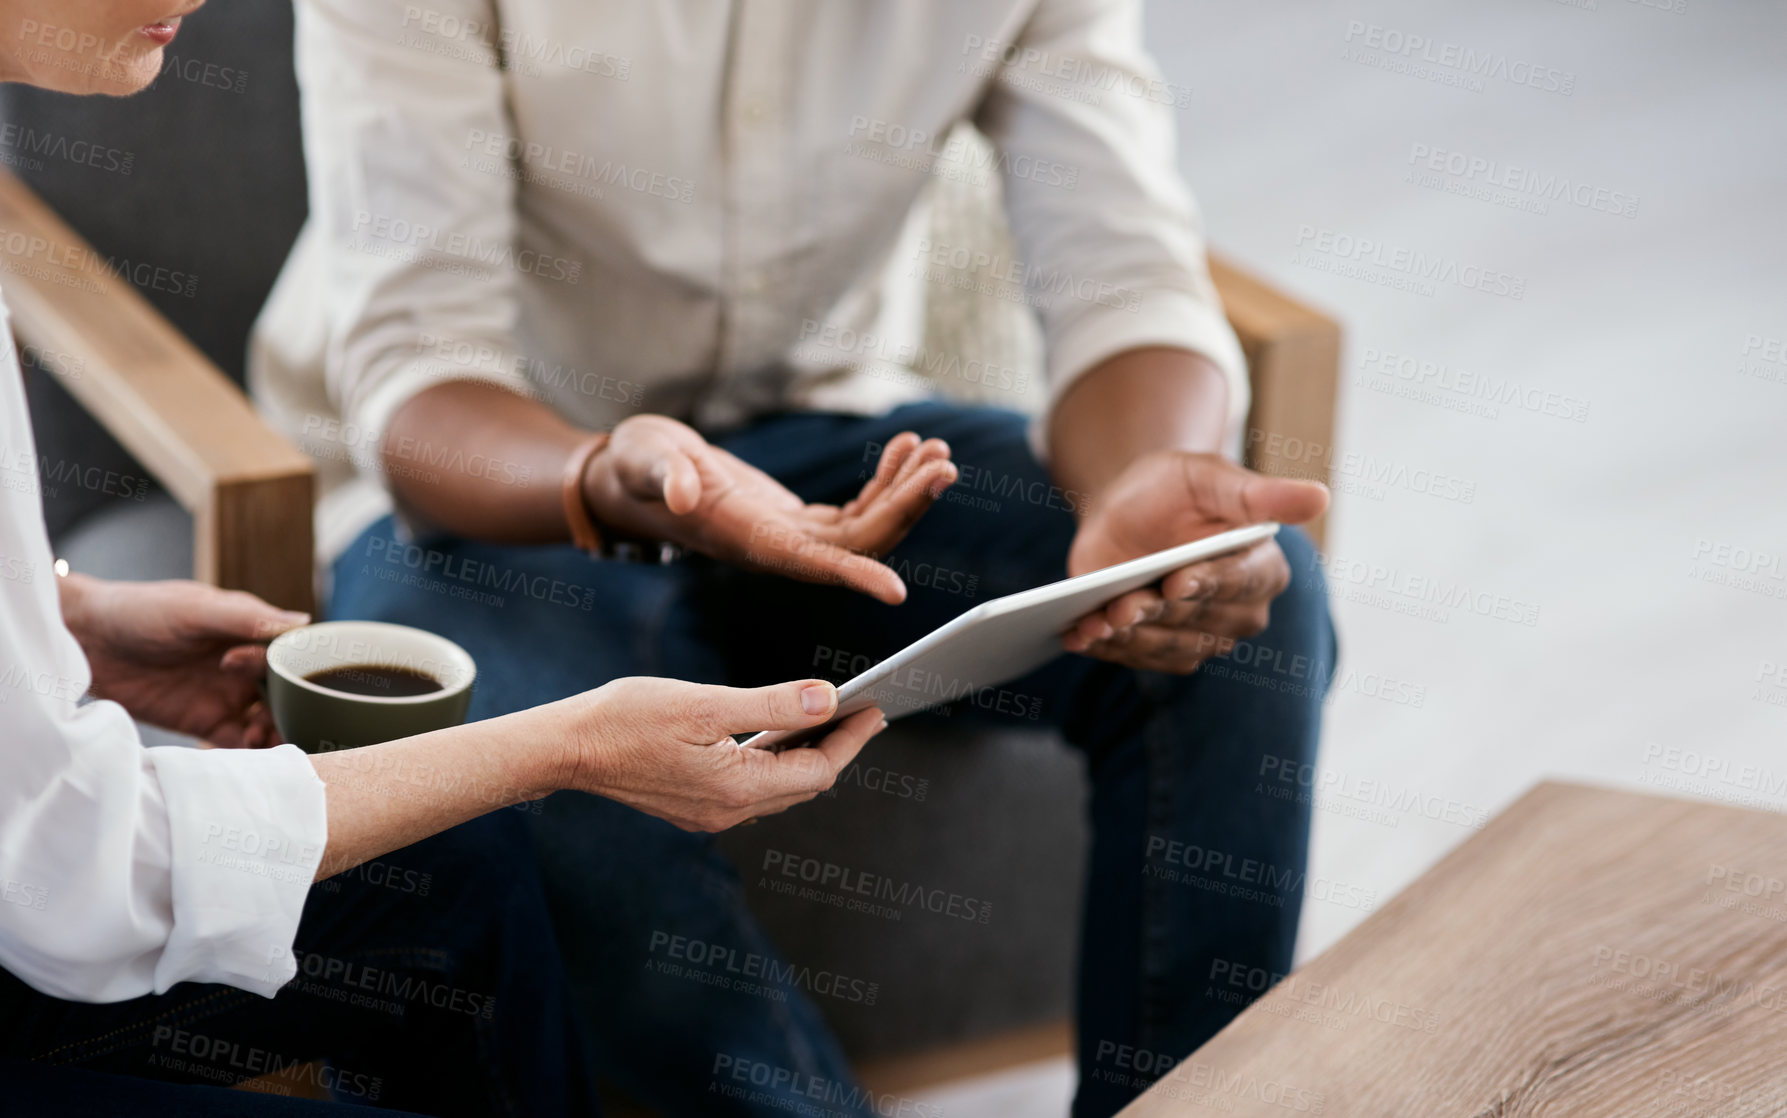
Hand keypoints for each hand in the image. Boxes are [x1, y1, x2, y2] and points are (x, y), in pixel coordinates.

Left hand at [58, 574, 309, 746]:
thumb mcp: (194, 609)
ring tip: (259, 741)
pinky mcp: (204, 722)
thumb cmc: (139, 610)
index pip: (290, 657)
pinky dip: (250, 753)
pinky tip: (247, 755)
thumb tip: (304, 623)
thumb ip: (245, 619)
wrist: (86, 640)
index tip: (269, 681)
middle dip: (291, 711)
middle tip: (274, 725)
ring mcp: (226, 696)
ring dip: (274, 733)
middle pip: (287, 693)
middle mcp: (245, 667)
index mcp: (249, 634)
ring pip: (268, 720)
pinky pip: (237, 742)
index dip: (291, 673)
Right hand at [563, 677, 886, 830]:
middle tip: (864, 712)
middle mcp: (728, 812)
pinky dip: (773, 762)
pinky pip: (751, 789)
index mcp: (737, 788)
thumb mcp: (706, 702)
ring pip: (778, 788)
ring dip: (806, 755)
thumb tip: (828, 699)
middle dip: (837, 747)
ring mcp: (709, 814)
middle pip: (804, 783)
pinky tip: (776, 735)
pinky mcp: (693, 807)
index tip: (876, 709)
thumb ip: (771, 703)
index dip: (851, 739)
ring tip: (830, 719)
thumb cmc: (628, 717)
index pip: (818, 770)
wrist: (567, 748)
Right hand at [584, 416, 956, 603]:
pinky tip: (905, 450)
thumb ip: (664, 475)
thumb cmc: (635, 465)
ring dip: (905, 492)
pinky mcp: (796, 521)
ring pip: (865, 528)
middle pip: (857, 545)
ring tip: (936, 452)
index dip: (853, 574)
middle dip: (904, 507)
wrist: (628, 476)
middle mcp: (776, 548)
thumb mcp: (644, 460)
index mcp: (746, 541)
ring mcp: (790, 537)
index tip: (897, 591)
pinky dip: (885, 480)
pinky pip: (856, 510)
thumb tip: (684, 492)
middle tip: (944, 465)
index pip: (809, 565)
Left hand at [1062, 452, 1327, 672]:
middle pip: (1201, 620)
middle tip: (1122, 605)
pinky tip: (1078, 636)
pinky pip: (1138, 658)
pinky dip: (1108, 648)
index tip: (1178, 581)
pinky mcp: (1163, 650)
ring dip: (1131, 638)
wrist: (1129, 509)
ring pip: (1170, 647)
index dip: (1209, 584)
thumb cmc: (1176, 488)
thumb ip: (1260, 494)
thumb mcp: (1211, 478)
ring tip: (1095, 622)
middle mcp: (1240, 612)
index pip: (1241, 582)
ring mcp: (1202, 637)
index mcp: (1263, 567)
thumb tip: (1321, 497)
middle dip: (1159, 613)